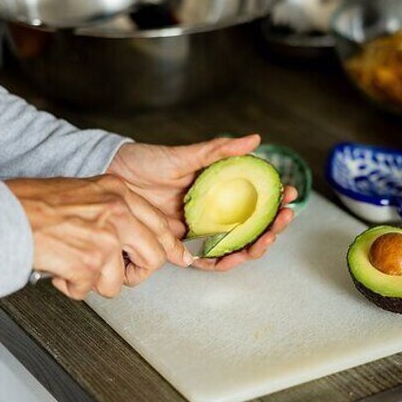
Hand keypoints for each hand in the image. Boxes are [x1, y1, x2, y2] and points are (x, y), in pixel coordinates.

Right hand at [5, 175, 191, 299]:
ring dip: (93, 280)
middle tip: (113, 272)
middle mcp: (117, 212)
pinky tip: (58, 268)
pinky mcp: (90, 263)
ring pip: (118, 281)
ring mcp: (106, 238)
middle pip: (153, 256)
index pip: (159, 223)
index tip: (177, 257)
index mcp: (118, 192)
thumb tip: (134, 236)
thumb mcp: (84, 192)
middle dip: (134, 272)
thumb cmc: (32, 203)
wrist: (3, 215)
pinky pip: (89, 289)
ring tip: (72, 264)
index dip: (167, 246)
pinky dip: (71, 285)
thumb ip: (112, 210)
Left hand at [107, 134, 297, 270]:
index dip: (274, 201)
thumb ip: (220, 150)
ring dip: (252, 247)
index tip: (289, 197)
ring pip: (233, 245)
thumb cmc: (148, 162)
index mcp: (219, 191)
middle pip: (250, 227)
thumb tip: (255, 140)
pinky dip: (219, 261)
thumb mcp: (187, 154)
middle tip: (280, 222)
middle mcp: (213, 212)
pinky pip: (204, 258)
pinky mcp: (179, 243)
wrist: (113, 174)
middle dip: (271, 227)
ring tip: (262, 243)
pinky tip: (231, 258)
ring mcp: (198, 228)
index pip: (255, 201)